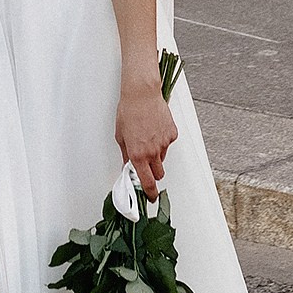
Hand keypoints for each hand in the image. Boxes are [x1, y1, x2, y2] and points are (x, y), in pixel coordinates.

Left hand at [115, 67, 177, 195]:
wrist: (142, 94)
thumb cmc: (128, 111)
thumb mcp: (120, 136)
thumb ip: (126, 155)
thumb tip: (128, 166)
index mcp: (137, 154)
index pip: (147, 182)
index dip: (149, 193)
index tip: (150, 198)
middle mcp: (152, 151)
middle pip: (158, 173)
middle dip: (153, 172)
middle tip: (146, 163)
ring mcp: (164, 143)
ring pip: (163, 158)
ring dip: (156, 155)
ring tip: (147, 137)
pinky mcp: (172, 134)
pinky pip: (168, 144)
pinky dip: (162, 140)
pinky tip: (155, 129)